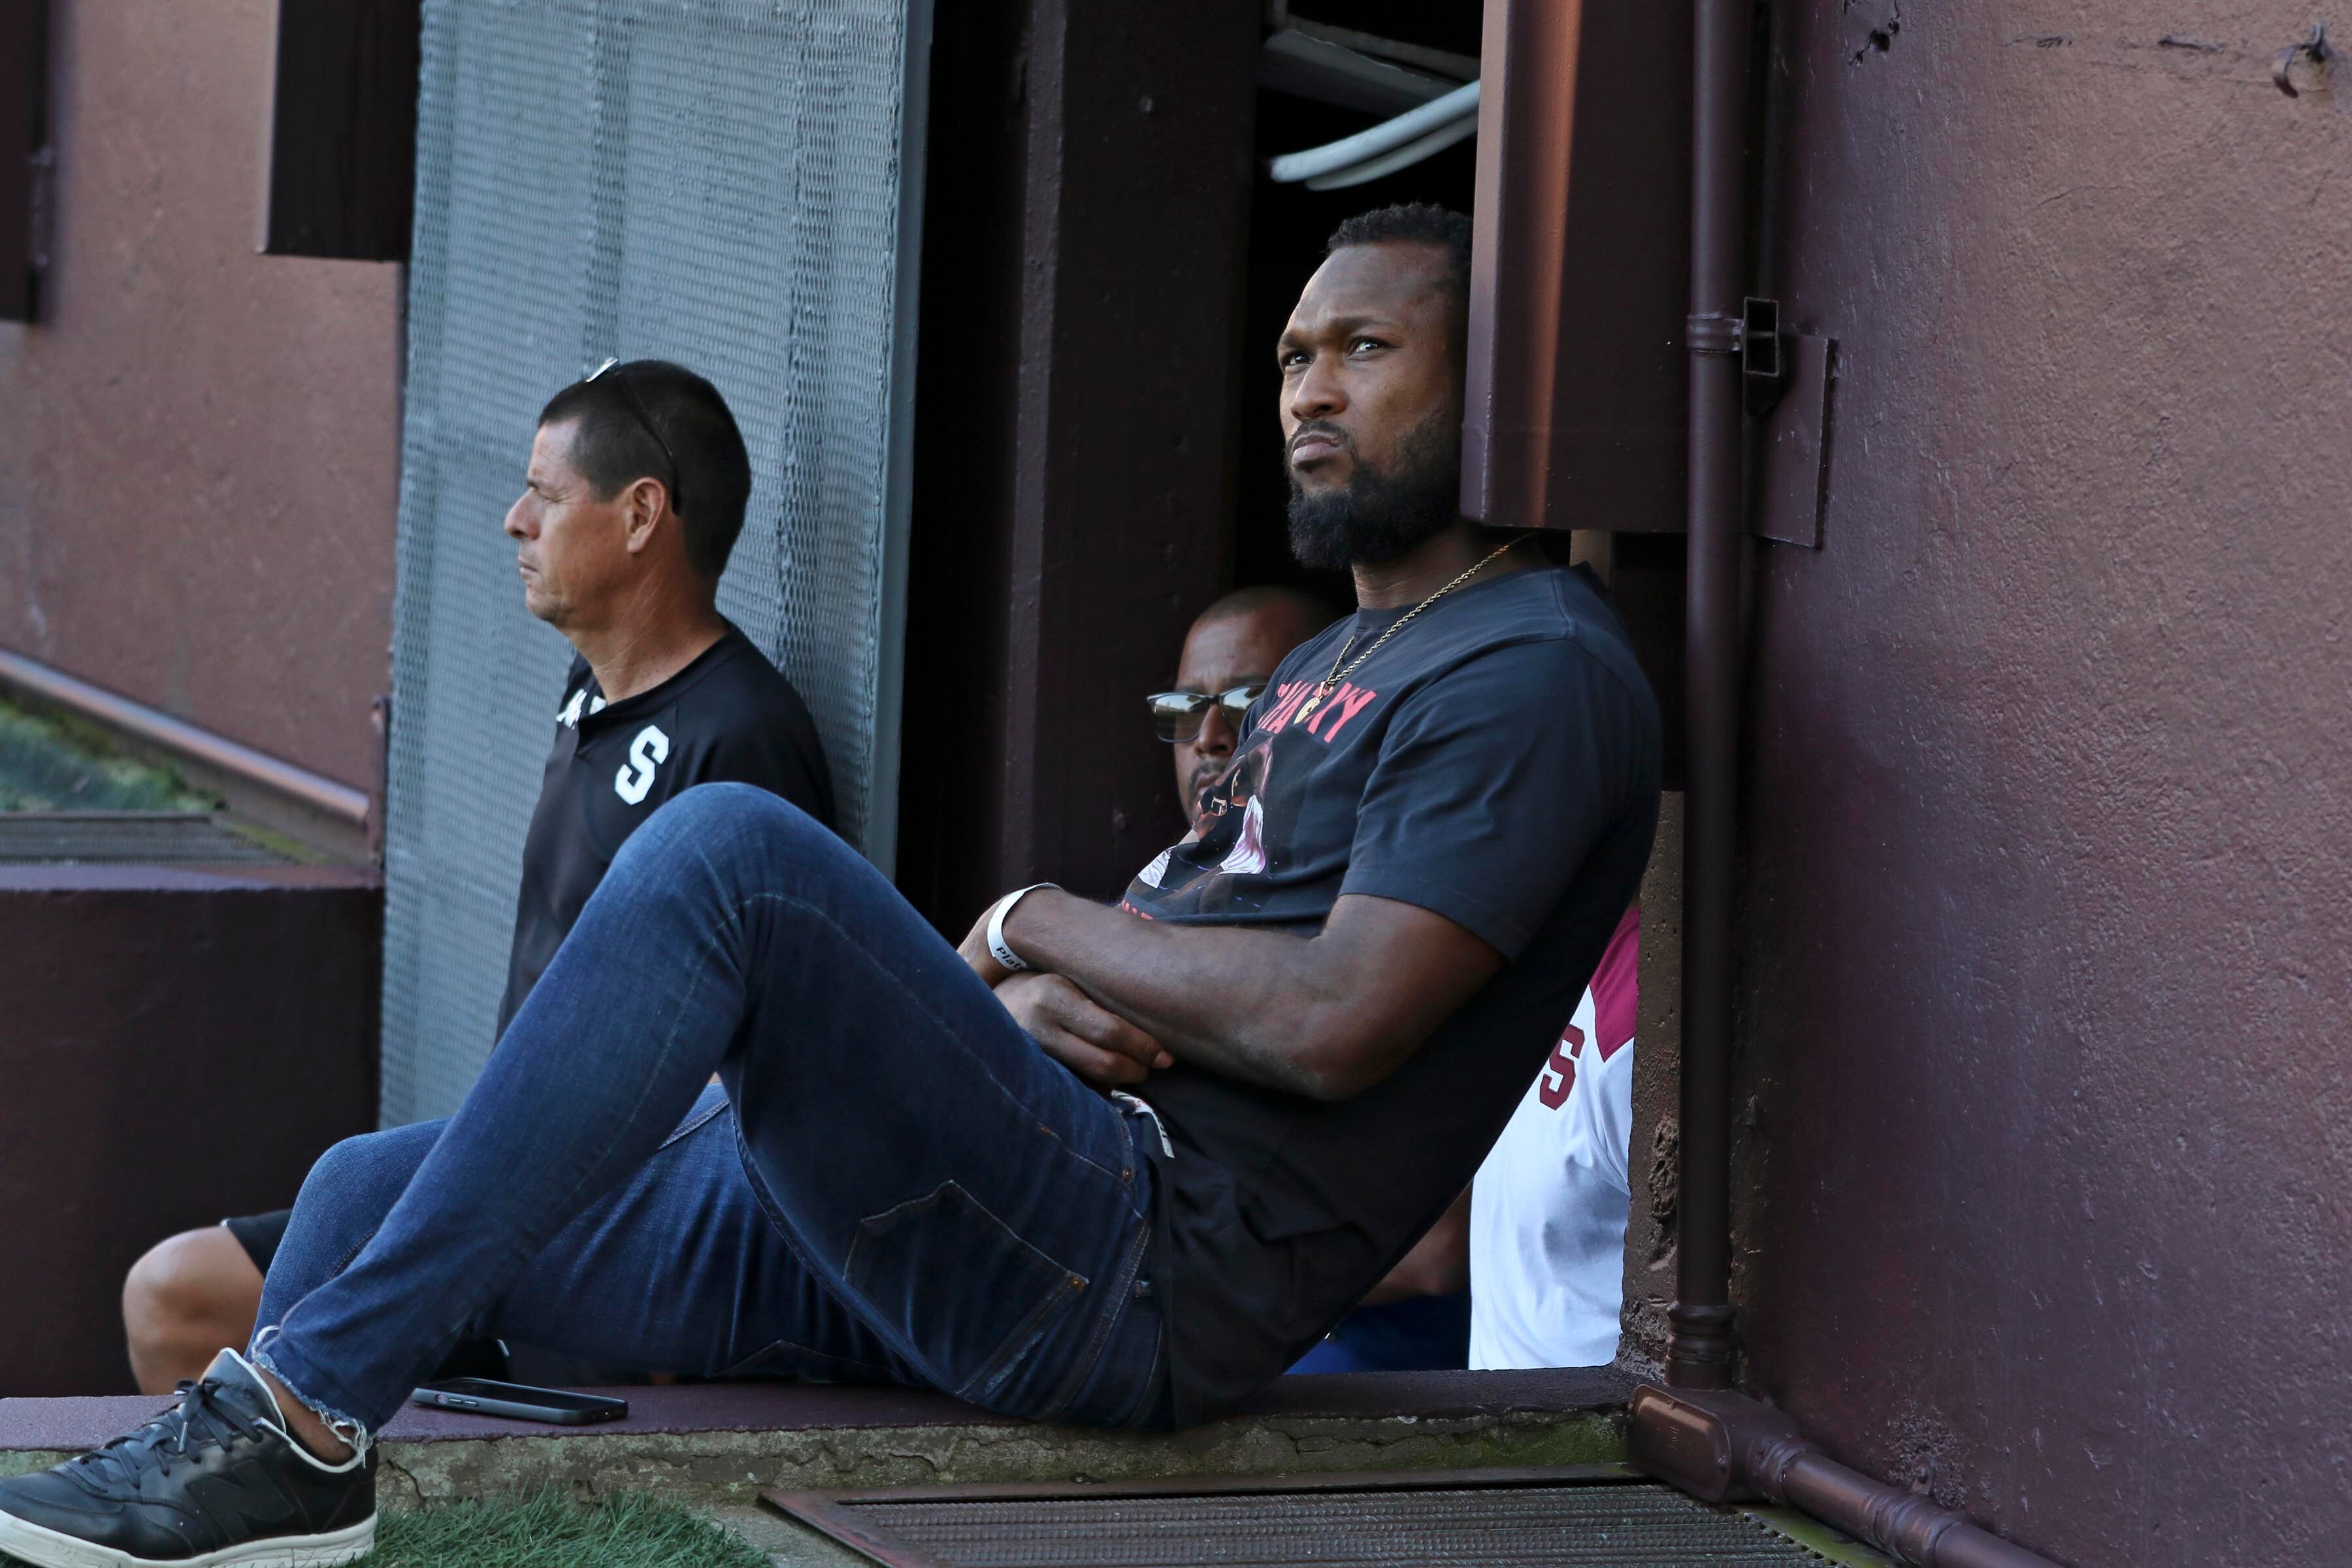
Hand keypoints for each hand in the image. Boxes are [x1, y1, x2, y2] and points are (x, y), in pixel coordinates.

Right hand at [996, 972, 1172, 1089]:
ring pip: (1090, 1082)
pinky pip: (1072, 1090)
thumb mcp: (1066, 977)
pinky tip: (1104, 1079)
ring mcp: (1030, 1054)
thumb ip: (1101, 997)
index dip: (1144, 1047)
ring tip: (1133, 1069)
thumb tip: (1155, 1019)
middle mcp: (1038, 1026)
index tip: (1165, 1054)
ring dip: (1118, 1082)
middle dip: (1136, 1069)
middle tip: (1152, 1065)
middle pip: (1103, 1063)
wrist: (984, 1001)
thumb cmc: (1039, 983)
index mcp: (1053, 996)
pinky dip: (1095, 1089)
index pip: (1110, 1031)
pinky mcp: (1027, 1074)